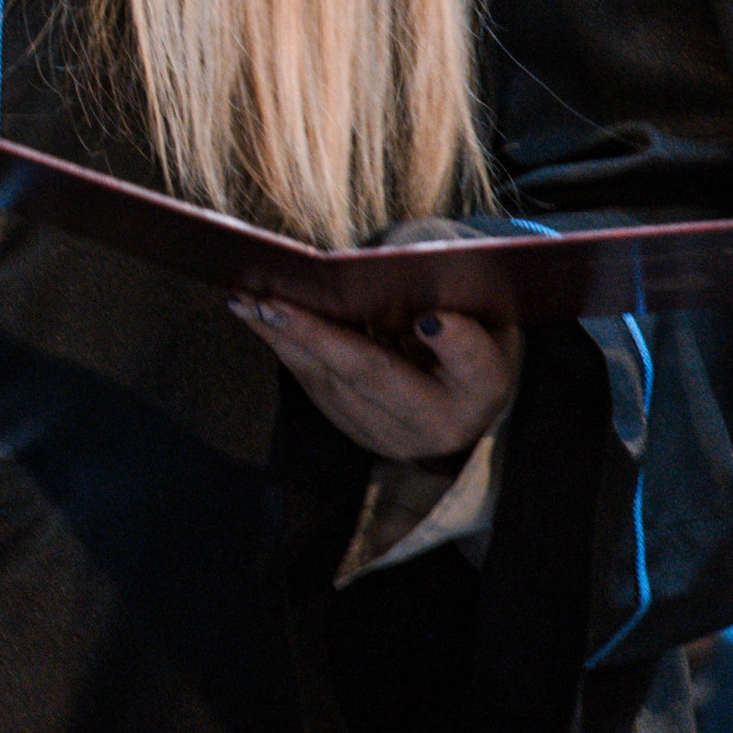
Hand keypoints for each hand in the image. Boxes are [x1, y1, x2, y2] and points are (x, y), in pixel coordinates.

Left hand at [228, 295, 516, 462]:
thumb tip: (422, 316)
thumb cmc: (474, 342)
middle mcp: (436, 425)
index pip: (473, 365)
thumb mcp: (488, 324)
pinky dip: (283, 344)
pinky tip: (253, 313)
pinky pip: (314, 383)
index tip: (430, 320)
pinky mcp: (356, 430)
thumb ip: (463, 319)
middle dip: (318, 335)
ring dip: (281, 337)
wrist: (464, 401)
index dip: (455, 342)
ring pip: (329, 381)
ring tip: (244, 298)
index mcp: (482, 391)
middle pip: (376, 375)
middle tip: (269, 300)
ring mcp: (390, 435)